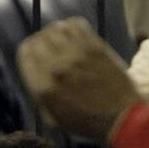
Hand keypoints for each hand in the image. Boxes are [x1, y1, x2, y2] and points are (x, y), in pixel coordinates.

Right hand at [16, 17, 140, 139]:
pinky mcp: (94, 48)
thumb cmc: (90, 123)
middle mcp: (56, 68)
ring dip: (58, 34)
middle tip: (53, 49)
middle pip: (38, 38)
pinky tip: (77, 37)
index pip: (25, 52)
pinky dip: (73, 27)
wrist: (123, 119)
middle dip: (43, 43)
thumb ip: (40, 94)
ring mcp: (75, 56)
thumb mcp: (55, 118)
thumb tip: (34, 73)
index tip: (38, 54)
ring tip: (65, 42)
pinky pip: (75, 24)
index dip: (31, 52)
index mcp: (43, 87)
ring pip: (55, 28)